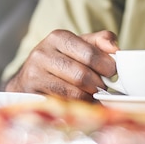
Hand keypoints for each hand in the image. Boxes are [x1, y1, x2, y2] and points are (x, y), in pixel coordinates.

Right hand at [4, 30, 118, 100]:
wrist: (29, 78)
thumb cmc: (61, 61)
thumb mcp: (80, 45)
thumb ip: (101, 42)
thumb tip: (115, 48)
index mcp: (58, 38)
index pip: (90, 53)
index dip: (106, 66)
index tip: (113, 73)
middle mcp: (42, 53)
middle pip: (82, 75)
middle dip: (99, 85)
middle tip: (104, 88)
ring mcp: (34, 74)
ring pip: (74, 92)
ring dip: (89, 97)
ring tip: (93, 94)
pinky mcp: (32, 94)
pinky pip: (64, 104)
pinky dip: (77, 105)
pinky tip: (80, 101)